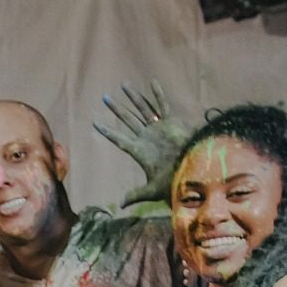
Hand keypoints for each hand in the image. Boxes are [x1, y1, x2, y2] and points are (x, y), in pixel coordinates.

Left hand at [93, 81, 191, 205]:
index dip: (107, 132)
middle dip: (116, 109)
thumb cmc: (173, 180)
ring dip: (133, 98)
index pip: (119, 139)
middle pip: (127, 120)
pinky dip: (157, 95)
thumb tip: (121, 204)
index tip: (95, 123)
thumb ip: (136, 194)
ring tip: (123, 85)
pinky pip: (162, 105)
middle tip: (105, 98)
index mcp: (139, 150)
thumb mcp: (152, 189)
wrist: (192, 169)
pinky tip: (152, 82)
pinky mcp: (171, 122)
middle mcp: (146, 136)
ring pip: (142, 109)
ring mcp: (157, 128)